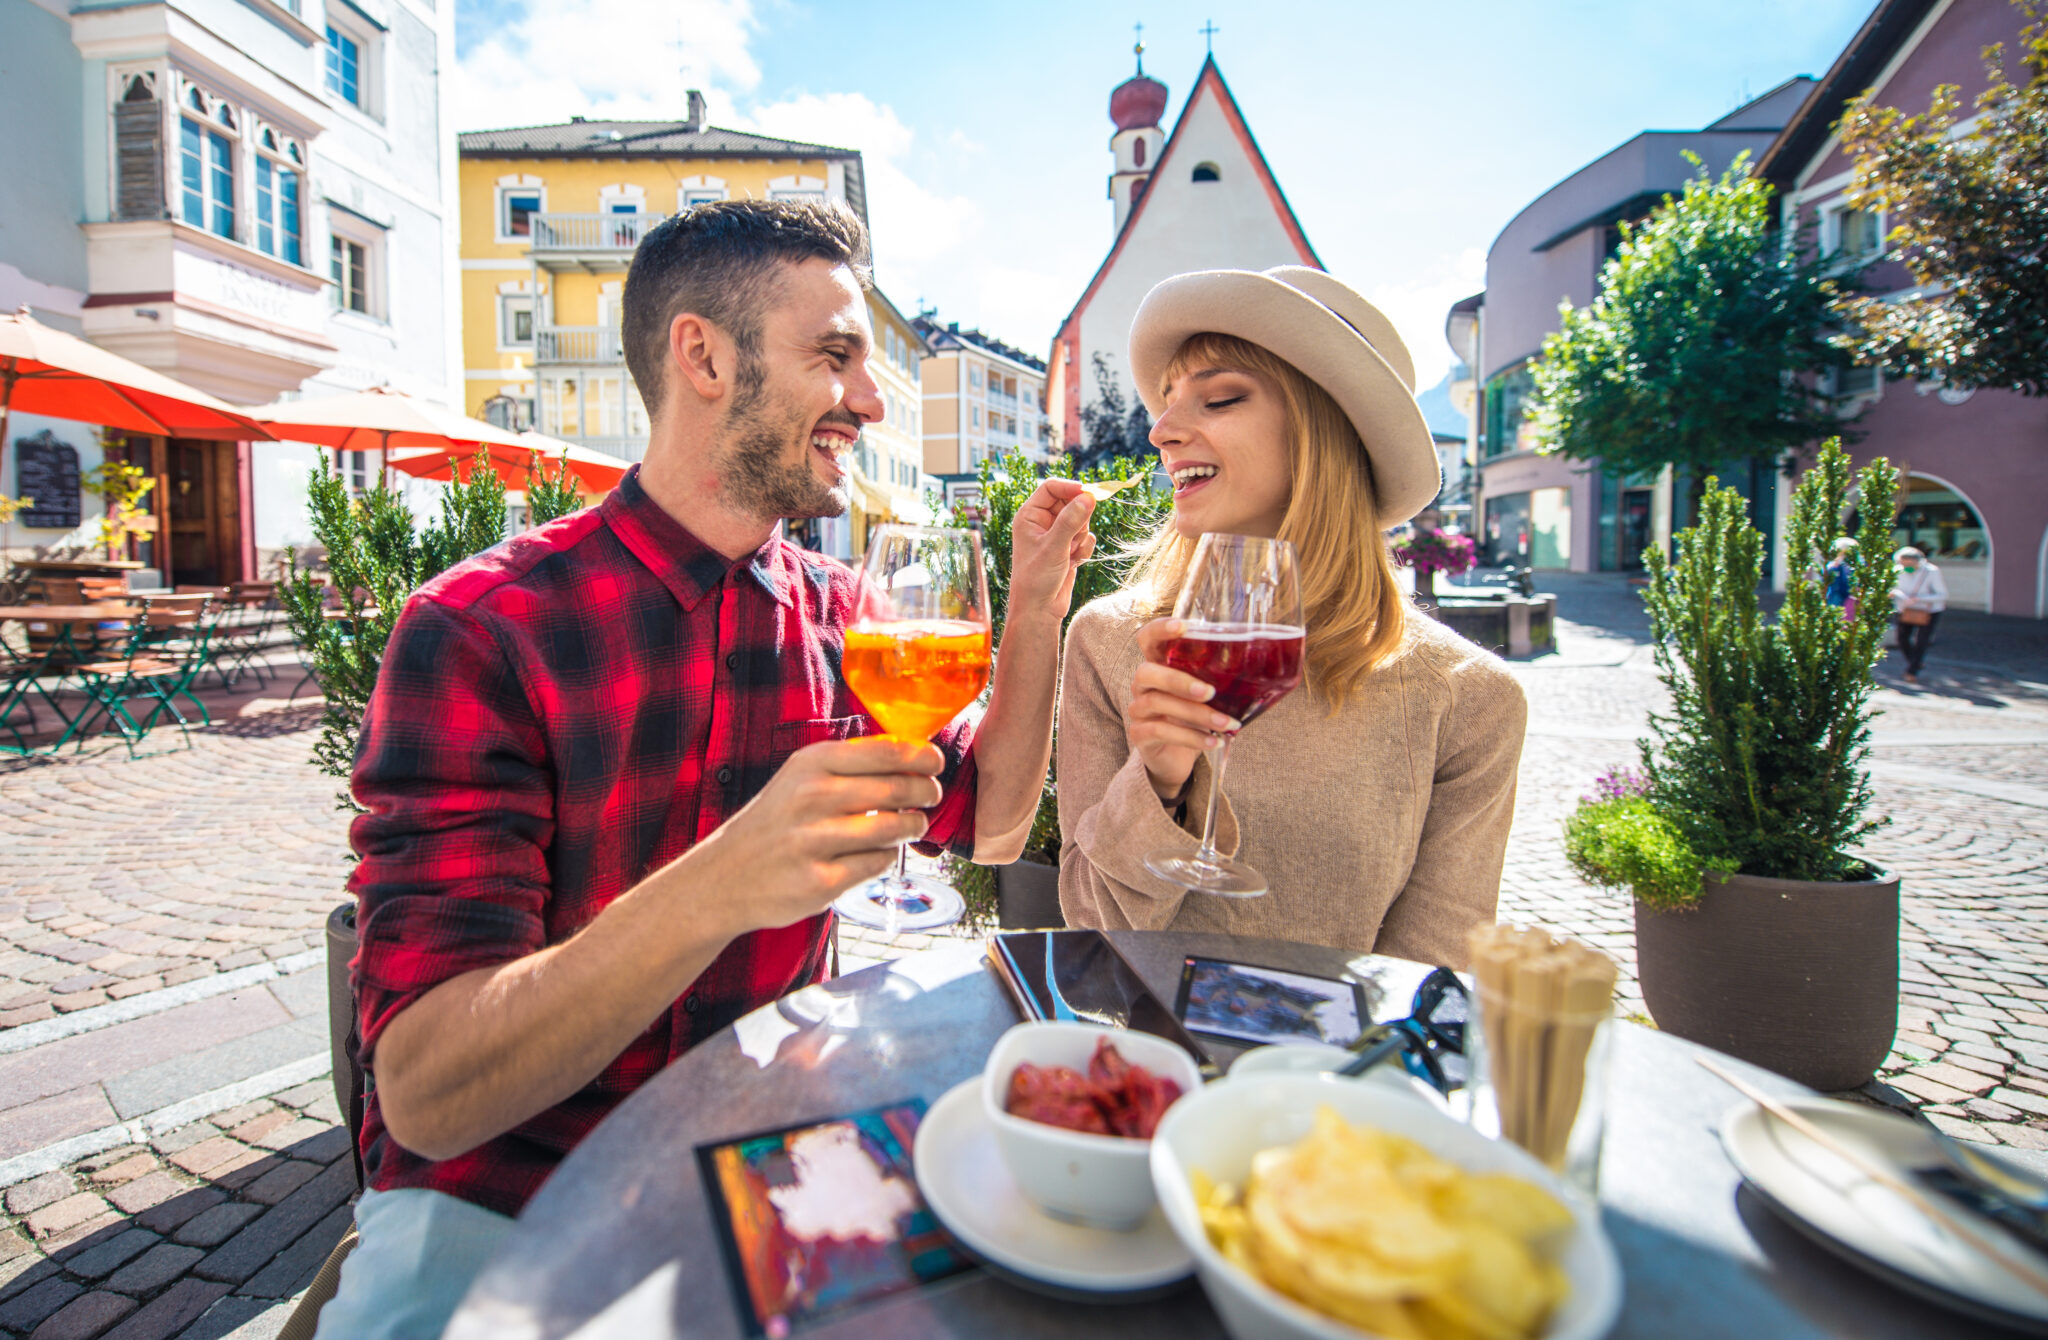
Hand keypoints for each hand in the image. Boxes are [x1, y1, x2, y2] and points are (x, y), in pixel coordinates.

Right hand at [692, 737, 943, 932]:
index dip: (922, 756)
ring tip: (913, 824)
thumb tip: (910, 754)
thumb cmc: (775, 823)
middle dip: (925, 791)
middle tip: (931, 795)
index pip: (886, 751)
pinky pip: (876, 863)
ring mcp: (814, 840)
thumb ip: (848, 765)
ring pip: (893, 826)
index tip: (936, 762)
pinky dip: (885, 857)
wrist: (723, 877)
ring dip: (912, 825)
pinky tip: (877, 854)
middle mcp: (812, 796)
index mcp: (811, 763)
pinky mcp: (820, 881)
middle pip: (897, 787)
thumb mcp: (800, 778)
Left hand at [1006, 479, 1095, 624]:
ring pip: (1081, 520)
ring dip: (1081, 537)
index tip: (1089, 493)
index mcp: (1030, 515)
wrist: (1040, 609)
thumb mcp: (1054, 547)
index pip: (1051, 488)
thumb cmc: (1036, 578)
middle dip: (1078, 519)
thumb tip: (1088, 497)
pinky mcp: (1068, 546)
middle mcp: (1042, 521)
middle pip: (1070, 502)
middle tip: (1074, 536)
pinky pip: (1086, 537)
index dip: (1070, 488)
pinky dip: (1084, 549)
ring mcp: (1056, 534)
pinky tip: (1073, 563)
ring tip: (1069, 554)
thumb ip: (1071, 520)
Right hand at [1127, 619, 1239, 799]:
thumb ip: (1222, 679)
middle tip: (1210, 691)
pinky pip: (1160, 731)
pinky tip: (1214, 742)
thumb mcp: (1209, 695)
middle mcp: (1143, 683)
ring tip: (1227, 724)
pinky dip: (1190, 737)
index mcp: (1159, 664)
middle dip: (1178, 680)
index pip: (1148, 638)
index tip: (1184, 626)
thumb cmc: (1195, 716)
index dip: (1161, 629)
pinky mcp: (1140, 734)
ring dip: (1196, 714)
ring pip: (1157, 703)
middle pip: (1146, 672)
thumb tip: (1267, 667)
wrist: (1176, 756)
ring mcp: (1138, 709)